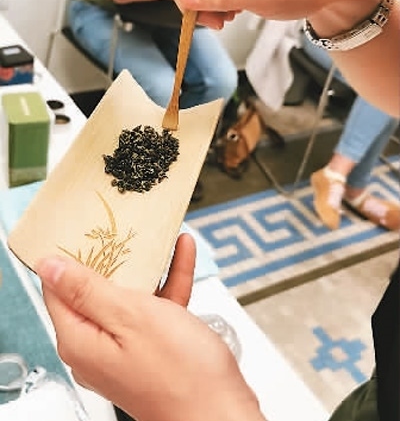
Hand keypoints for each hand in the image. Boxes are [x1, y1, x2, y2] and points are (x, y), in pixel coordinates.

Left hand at [37, 234, 263, 420]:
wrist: (224, 413)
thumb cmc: (181, 375)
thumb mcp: (131, 317)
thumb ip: (88, 290)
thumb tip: (49, 266)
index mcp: (81, 340)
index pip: (58, 288)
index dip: (68, 256)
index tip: (83, 230)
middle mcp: (98, 347)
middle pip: (94, 290)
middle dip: (111, 257)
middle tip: (122, 227)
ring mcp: (127, 349)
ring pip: (129, 296)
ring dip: (147, 265)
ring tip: (158, 236)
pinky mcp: (153, 349)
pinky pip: (155, 308)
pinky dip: (168, 282)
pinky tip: (183, 255)